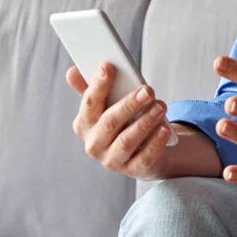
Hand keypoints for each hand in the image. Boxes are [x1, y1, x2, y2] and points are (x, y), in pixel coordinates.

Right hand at [65, 63, 172, 180]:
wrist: (139, 152)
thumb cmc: (121, 121)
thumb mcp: (107, 104)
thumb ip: (92, 88)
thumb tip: (72, 71)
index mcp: (84, 124)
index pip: (89, 103)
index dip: (98, 84)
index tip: (108, 66)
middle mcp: (94, 144)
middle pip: (110, 122)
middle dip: (129, 104)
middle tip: (147, 90)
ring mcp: (112, 160)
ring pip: (127, 141)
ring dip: (145, 122)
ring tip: (160, 106)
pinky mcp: (132, 170)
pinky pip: (144, 158)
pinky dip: (155, 143)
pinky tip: (164, 128)